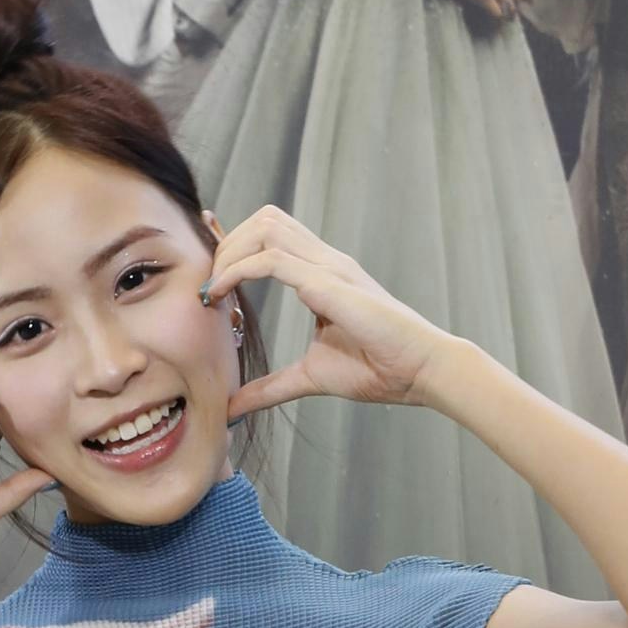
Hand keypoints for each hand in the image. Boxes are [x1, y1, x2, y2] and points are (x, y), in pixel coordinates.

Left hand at [204, 204, 450, 417]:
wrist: (420, 371)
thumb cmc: (379, 369)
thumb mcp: (309, 377)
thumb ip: (271, 387)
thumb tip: (233, 408)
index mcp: (324, 274)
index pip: (273, 236)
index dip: (234, 239)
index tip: (206, 264)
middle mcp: (326, 261)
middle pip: (266, 219)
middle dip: (228, 243)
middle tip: (210, 285)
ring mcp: (329, 267)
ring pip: (266, 228)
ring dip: (231, 252)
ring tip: (215, 288)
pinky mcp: (329, 282)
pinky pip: (273, 260)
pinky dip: (239, 270)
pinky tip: (223, 294)